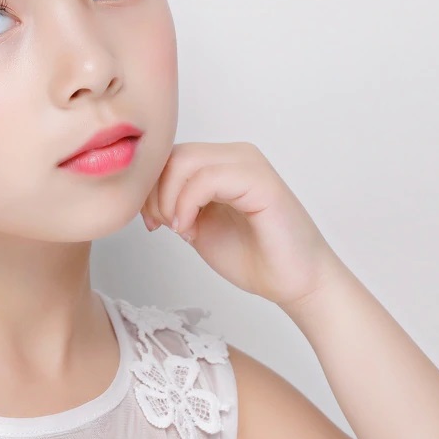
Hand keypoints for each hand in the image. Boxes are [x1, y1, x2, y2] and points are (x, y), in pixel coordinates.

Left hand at [140, 141, 343, 311]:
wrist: (295, 283)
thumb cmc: (254, 256)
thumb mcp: (197, 224)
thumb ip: (175, 203)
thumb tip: (143, 193)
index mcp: (222, 162)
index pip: (170, 156)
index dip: (151, 186)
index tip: (150, 221)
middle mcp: (236, 155)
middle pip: (173, 154)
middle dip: (155, 192)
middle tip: (158, 225)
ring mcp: (250, 164)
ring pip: (185, 161)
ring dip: (169, 199)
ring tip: (178, 228)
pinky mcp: (261, 181)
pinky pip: (207, 177)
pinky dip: (187, 203)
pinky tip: (189, 229)